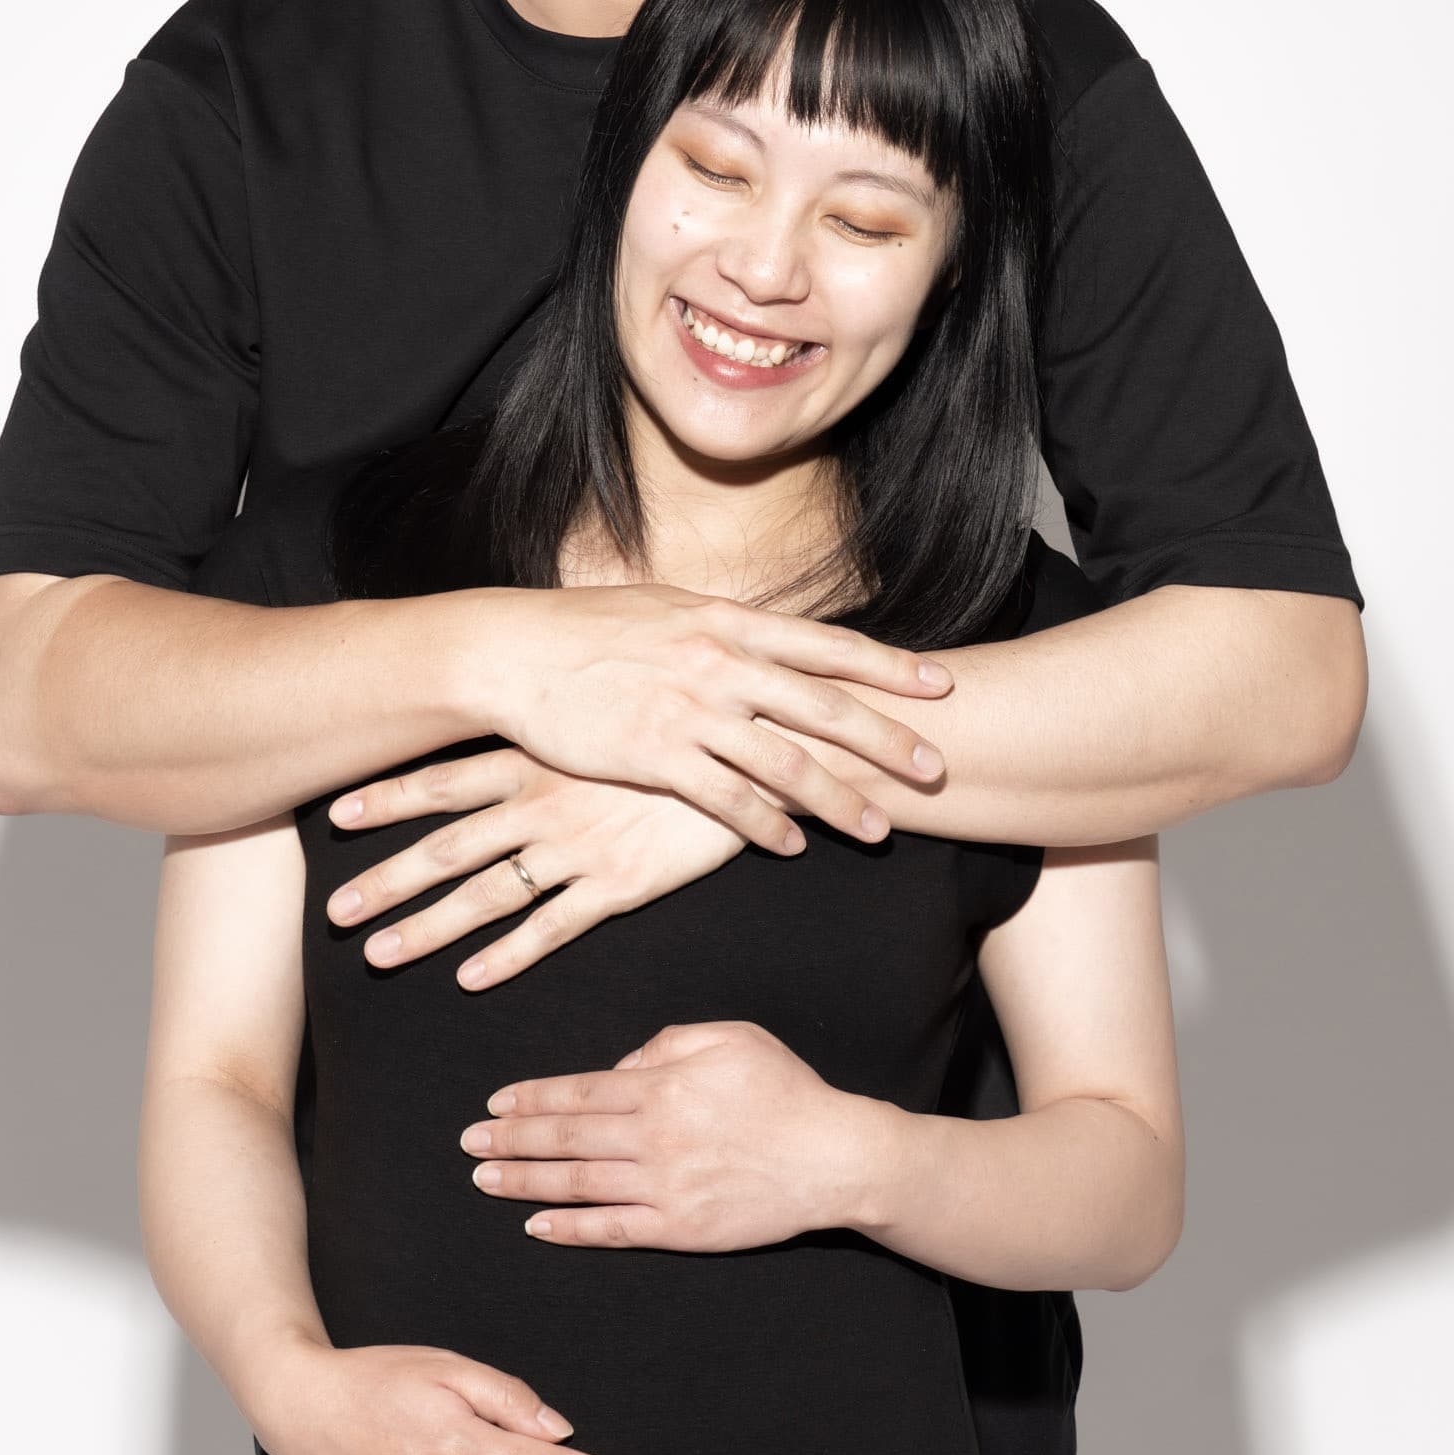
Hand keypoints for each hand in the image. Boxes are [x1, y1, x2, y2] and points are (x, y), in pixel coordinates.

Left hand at [325, 752, 745, 985]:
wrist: (753, 745)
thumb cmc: (679, 720)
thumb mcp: (608, 710)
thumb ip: (563, 721)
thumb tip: (526, 708)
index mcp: (538, 758)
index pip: (446, 780)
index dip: (389, 798)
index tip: (336, 814)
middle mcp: (546, 803)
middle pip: (449, 848)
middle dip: (388, 881)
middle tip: (334, 912)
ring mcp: (579, 848)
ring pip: (488, 895)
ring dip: (430, 927)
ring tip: (379, 954)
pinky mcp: (620, 885)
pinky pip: (553, 928)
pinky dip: (509, 956)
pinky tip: (471, 977)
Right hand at [425, 585, 953, 855]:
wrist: (513, 651)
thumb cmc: (589, 629)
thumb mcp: (669, 608)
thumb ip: (728, 627)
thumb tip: (775, 634)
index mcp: (728, 620)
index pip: (828, 644)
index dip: (889, 666)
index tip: (940, 684)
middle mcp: (719, 662)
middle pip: (824, 707)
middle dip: (888, 740)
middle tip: (937, 769)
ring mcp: (689, 710)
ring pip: (784, 762)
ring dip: (838, 799)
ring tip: (879, 829)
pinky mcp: (654, 754)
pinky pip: (725, 799)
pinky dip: (765, 825)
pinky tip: (792, 846)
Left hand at [460, 1022, 889, 1253]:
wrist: (835, 1157)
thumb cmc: (786, 1092)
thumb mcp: (730, 1037)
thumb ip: (668, 1041)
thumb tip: (621, 1065)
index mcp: (662, 1085)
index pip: (578, 1091)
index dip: (530, 1099)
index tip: (495, 1104)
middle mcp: (653, 1136)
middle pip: (565, 1137)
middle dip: (510, 1140)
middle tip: (468, 1144)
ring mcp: (664, 1186)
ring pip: (576, 1184)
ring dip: (524, 1182)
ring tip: (485, 1180)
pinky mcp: (679, 1228)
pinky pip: (611, 1230)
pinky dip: (569, 1229)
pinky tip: (536, 1225)